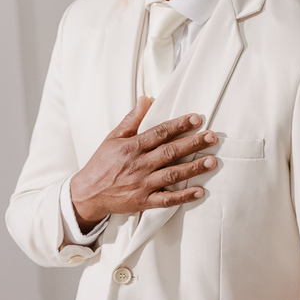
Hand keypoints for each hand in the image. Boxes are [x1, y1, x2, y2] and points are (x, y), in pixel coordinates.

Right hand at [69, 97, 217, 230]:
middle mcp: (138, 165)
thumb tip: (146, 98)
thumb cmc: (102, 163)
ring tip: (212, 161)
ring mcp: (142, 184)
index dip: (179, 125)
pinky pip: (166, 199)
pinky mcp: (143, 201)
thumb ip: (132, 120)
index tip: (197, 118)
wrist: (86, 194)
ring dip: (193, 168)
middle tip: (212, 137)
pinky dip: (183, 196)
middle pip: (169, 152)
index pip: (159, 133)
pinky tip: (200, 191)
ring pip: (171, 175)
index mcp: (131, 147)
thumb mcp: (113, 138)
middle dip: (192, 144)